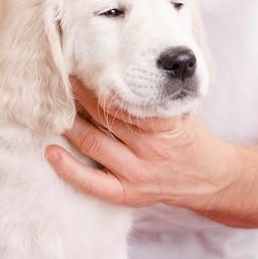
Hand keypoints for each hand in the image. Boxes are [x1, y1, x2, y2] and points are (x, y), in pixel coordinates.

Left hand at [44, 80, 241, 211]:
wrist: (206, 177)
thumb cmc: (188, 137)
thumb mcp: (183, 111)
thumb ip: (159, 94)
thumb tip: (130, 64)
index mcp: (165, 125)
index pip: (128, 102)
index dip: (104, 86)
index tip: (87, 68)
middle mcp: (149, 149)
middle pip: (106, 119)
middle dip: (81, 98)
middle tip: (64, 80)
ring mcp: (136, 173)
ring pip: (94, 144)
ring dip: (70, 125)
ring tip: (54, 109)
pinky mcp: (125, 193)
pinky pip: (91, 183)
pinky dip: (68, 169)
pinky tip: (51, 152)